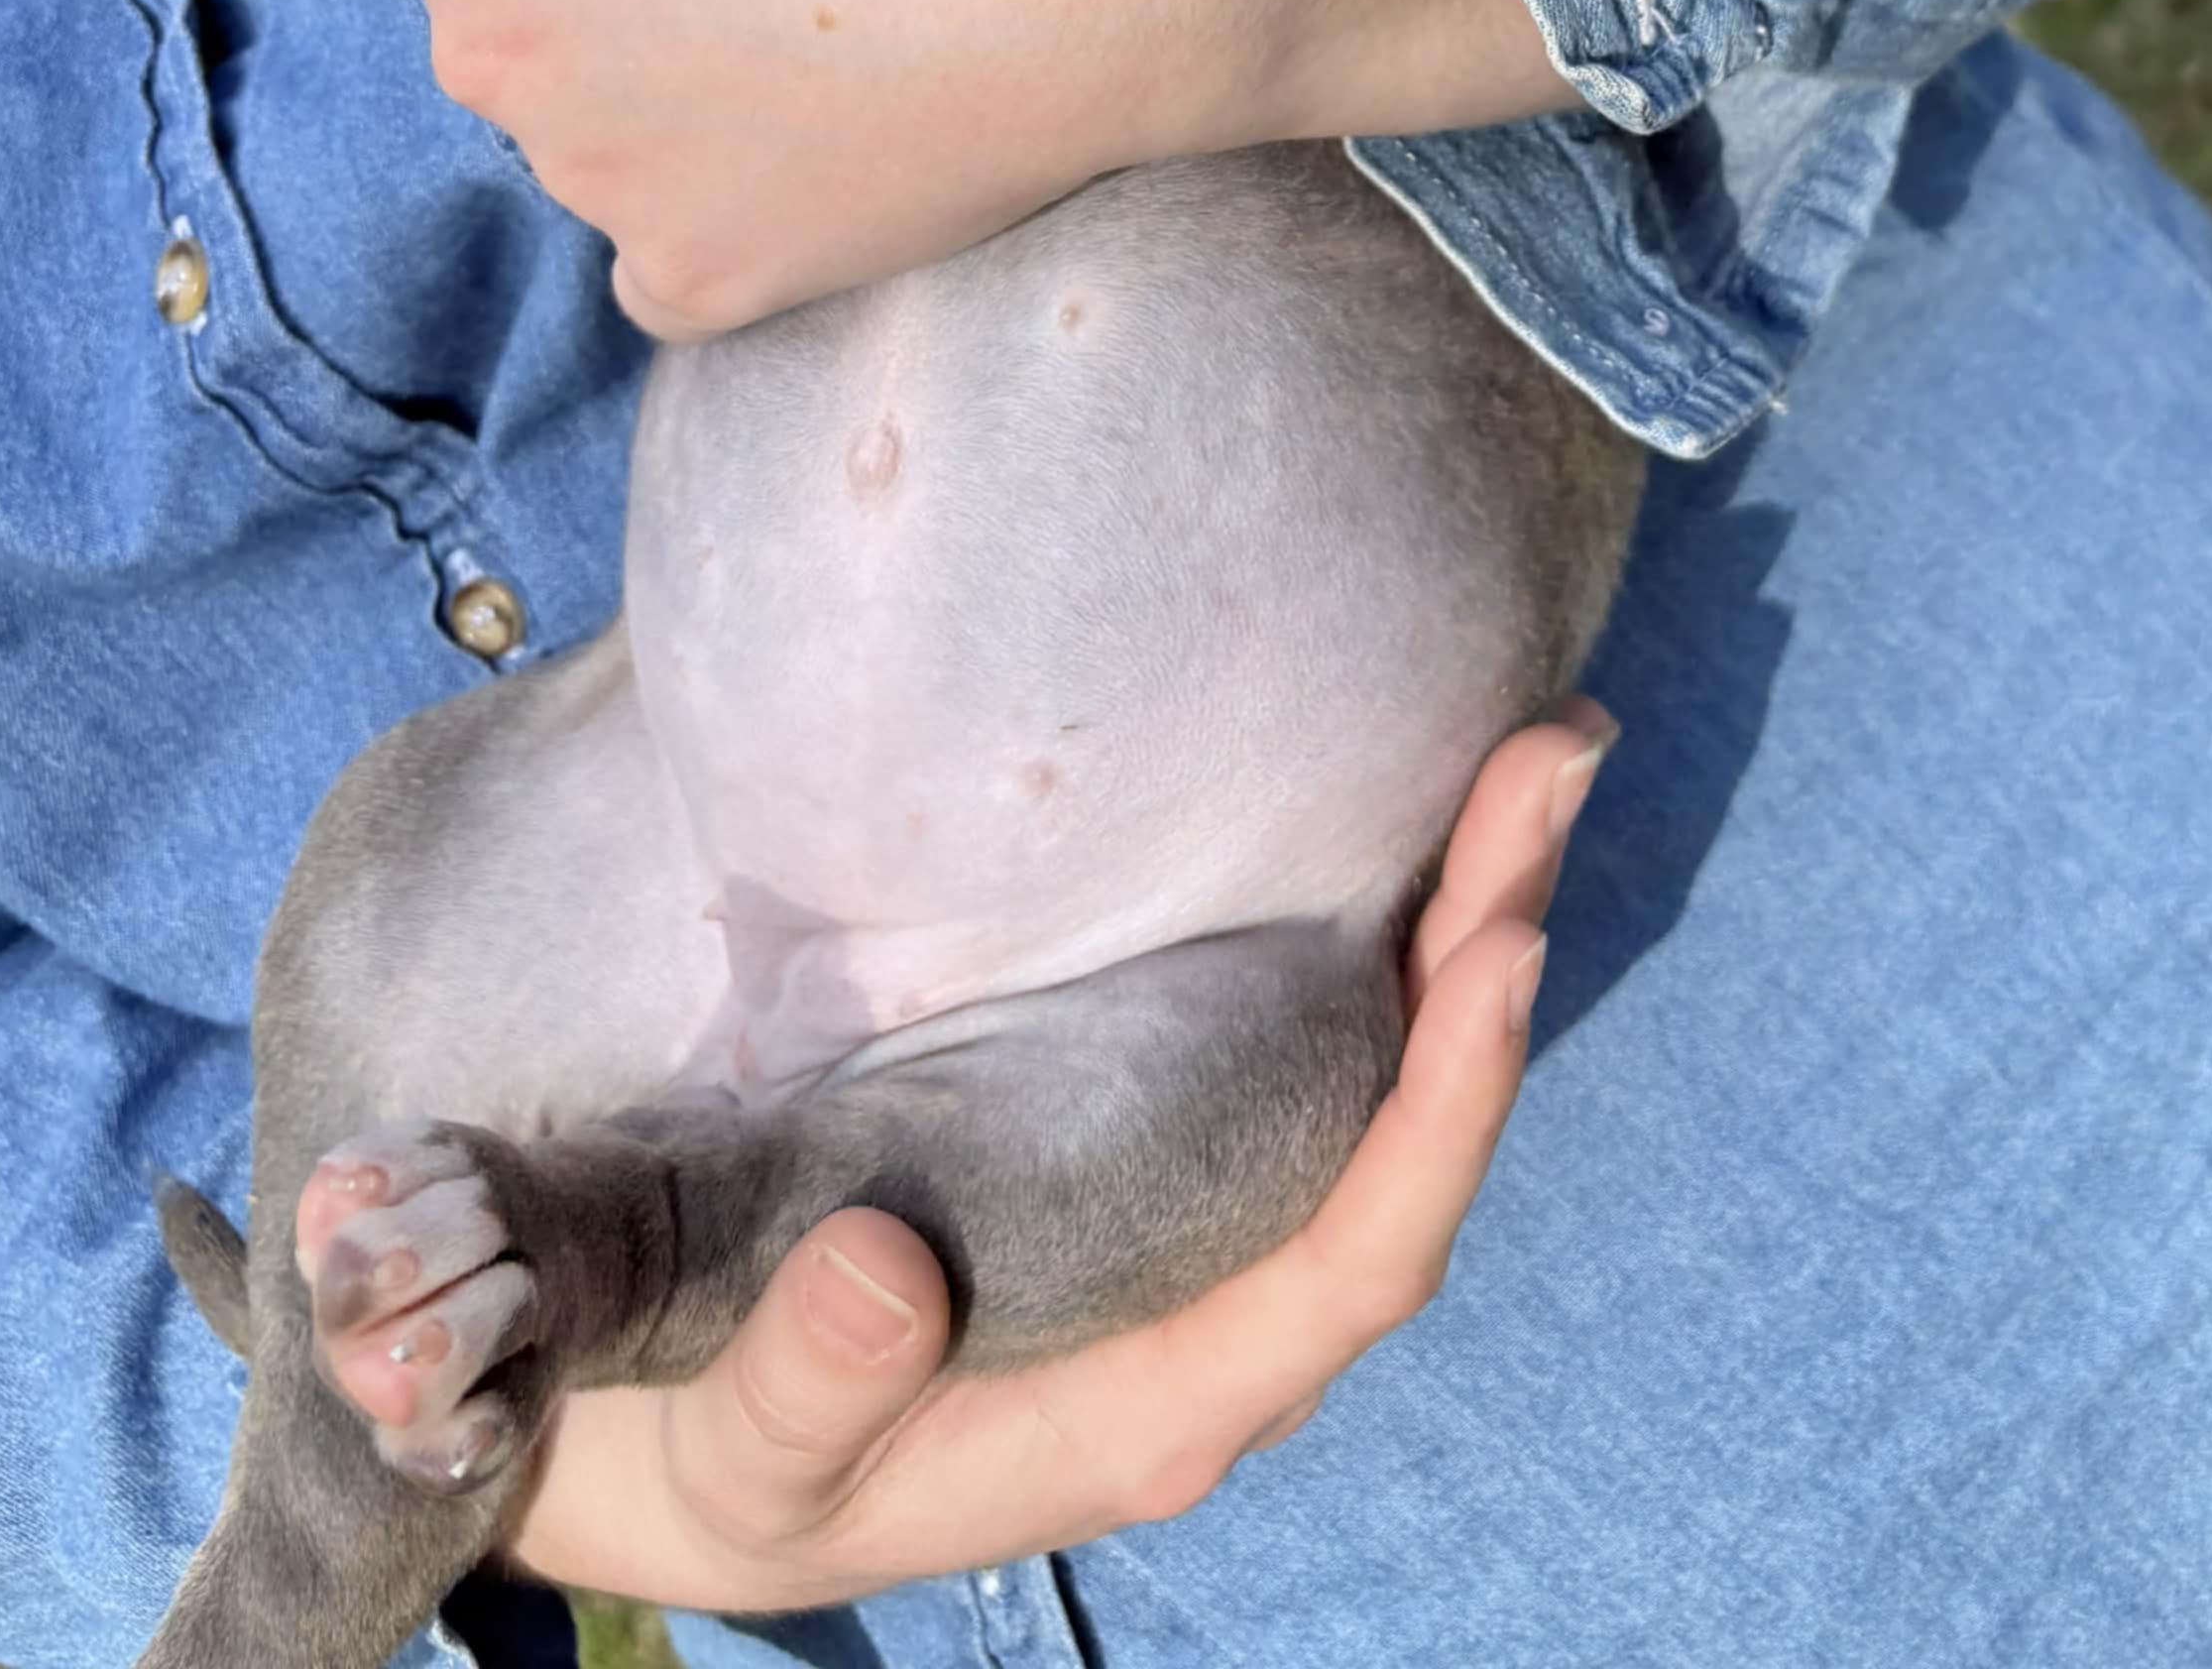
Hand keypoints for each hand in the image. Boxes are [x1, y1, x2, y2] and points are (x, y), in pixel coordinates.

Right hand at [498, 702, 1613, 1610]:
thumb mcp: (742, 1465)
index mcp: (1154, 1405)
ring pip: (1374, 1077)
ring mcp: (1193, 1235)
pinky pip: (1298, 1047)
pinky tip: (1390, 810)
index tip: (1502, 950)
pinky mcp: (1145, 1159)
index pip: (1359, 1261)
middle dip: (1491, 943)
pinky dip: (1366, 930)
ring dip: (1457, 914)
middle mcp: (1213, 1319)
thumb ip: (808, 1393)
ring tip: (1526, 745)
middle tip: (1549, 752)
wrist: (662, 1457)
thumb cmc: (717, 1468)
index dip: (1448, 1113)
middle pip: (1408, 1135)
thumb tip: (879, 1274)